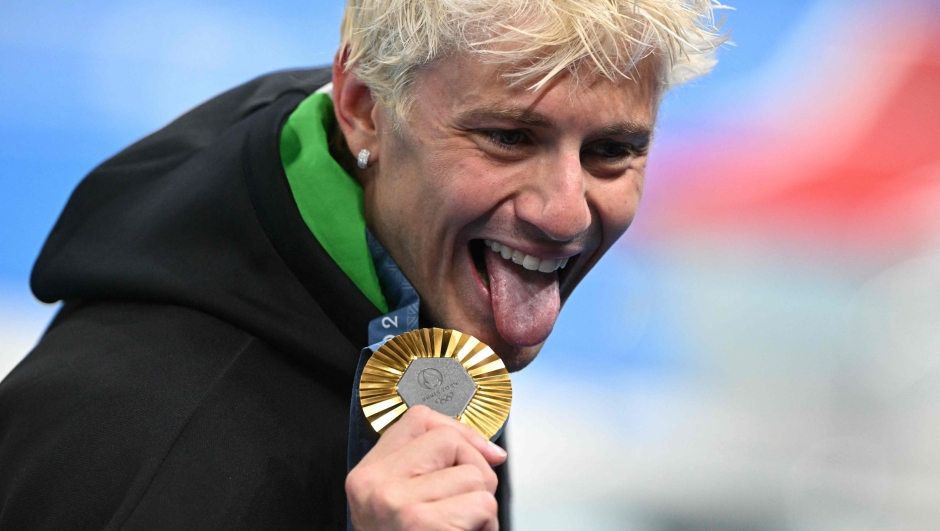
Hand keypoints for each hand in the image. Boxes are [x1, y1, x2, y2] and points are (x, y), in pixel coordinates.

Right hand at [346, 405, 507, 530]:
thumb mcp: (402, 504)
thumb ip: (431, 468)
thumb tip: (492, 451)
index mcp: (366, 476)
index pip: (418, 419)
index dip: (458, 430)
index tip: (478, 453)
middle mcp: (375, 486)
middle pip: (450, 440)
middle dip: (474, 470)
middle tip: (464, 506)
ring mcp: (397, 504)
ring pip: (474, 475)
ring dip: (482, 506)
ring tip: (461, 528)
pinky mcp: (423, 524)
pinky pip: (481, 504)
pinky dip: (486, 526)